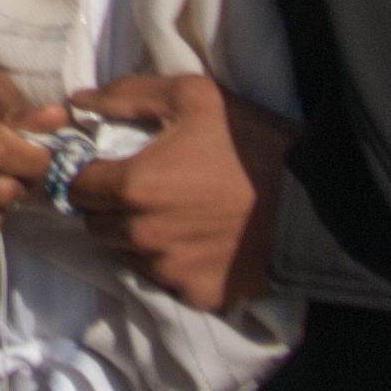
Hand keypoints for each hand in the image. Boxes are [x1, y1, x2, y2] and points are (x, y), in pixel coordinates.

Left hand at [62, 73, 297, 312]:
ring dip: (137, 235)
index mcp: (135, 185)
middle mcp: (143, 234)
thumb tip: (80, 101)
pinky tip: (200, 240)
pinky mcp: (196, 294)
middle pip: (96, 224)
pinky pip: (162, 279)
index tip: (105, 168)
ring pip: (125, 253)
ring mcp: (169, 269)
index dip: (86, 175)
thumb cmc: (253, 143)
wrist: (316, 203)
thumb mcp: (194, 97)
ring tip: (175, 213)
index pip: (75, 188)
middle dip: (109, 206)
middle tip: (144, 188)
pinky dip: (171, 262)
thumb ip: (128, 95)